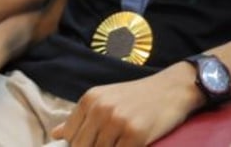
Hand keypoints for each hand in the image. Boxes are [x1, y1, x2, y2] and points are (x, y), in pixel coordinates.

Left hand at [51, 63, 203, 146]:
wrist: (173, 88)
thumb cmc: (140, 96)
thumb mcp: (107, 98)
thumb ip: (81, 117)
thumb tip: (57, 134)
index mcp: (91, 99)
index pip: (70, 136)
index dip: (79, 146)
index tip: (92, 144)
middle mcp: (101, 109)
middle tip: (111, 142)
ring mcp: (118, 122)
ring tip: (121, 141)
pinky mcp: (135, 135)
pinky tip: (133, 145)